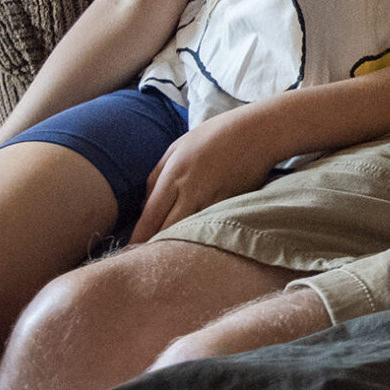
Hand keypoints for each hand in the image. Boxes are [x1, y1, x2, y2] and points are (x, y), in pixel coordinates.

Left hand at [131, 111, 280, 241]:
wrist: (258, 132)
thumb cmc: (214, 135)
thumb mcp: (176, 148)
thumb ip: (156, 176)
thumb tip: (146, 205)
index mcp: (174, 176)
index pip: (150, 217)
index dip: (139, 237)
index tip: (131, 250)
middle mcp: (191, 192)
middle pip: (166, 231)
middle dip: (154, 245)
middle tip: (146, 256)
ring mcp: (213, 202)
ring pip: (188, 232)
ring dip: (176, 243)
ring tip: (168, 253)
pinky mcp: (230, 206)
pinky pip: (209, 225)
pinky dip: (199, 234)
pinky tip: (195, 239)